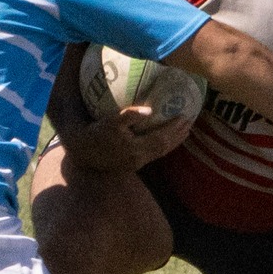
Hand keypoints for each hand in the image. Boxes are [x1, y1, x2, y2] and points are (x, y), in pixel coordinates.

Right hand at [62, 103, 192, 172]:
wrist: (82, 152)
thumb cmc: (95, 133)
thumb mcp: (110, 122)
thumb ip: (129, 115)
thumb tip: (149, 110)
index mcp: (135, 148)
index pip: (161, 139)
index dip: (174, 128)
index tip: (185, 116)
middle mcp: (139, 158)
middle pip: (164, 147)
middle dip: (178, 135)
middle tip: (190, 122)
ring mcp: (136, 162)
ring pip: (160, 152)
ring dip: (173, 141)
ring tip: (184, 130)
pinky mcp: (132, 163)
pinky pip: (154, 154)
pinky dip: (163, 146)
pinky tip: (165, 138)